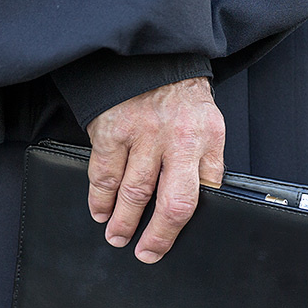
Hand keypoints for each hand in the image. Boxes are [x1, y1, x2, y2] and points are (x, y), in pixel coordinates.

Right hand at [85, 76, 224, 262]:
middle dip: (158, 236)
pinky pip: (104, 175)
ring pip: (133, 194)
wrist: (149, 54)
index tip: (174, 242)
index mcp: (207, 138)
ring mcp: (143, 135)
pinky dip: (99, 199)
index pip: (204, 192)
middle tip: (146, 253)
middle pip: (172, 203)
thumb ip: (205, 160)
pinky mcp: (112, 131)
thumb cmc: (180, 95)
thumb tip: (201, 201)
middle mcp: (178, 139)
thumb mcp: (208, 124)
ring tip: (117, 237)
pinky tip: (99, 211)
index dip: (187, 222)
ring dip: (123, 222)